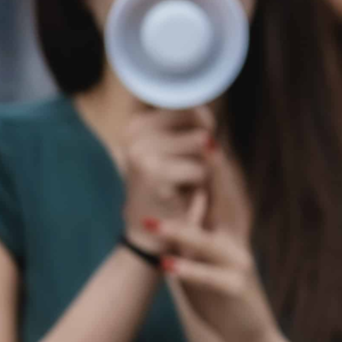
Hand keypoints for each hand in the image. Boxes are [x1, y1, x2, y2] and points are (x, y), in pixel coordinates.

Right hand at [120, 106, 212, 248]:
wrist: (148, 232)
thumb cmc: (172, 187)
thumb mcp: (182, 150)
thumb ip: (195, 126)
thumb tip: (207, 129)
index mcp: (138, 123)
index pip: (192, 109)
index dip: (205, 132)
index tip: (188, 154)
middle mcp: (134, 132)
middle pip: (201, 127)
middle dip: (205, 153)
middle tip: (182, 173)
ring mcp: (141, 151)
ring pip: (203, 145)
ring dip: (204, 168)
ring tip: (182, 183)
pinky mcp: (153, 173)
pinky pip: (201, 170)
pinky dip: (200, 185)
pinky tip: (179, 196)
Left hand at [156, 149, 289, 341]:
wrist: (251, 333)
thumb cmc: (222, 291)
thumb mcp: (206, 254)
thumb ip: (195, 227)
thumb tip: (174, 198)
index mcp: (230, 231)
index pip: (223, 191)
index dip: (215, 163)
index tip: (203, 133)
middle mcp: (237, 242)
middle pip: (228, 203)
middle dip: (215, 175)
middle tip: (202, 147)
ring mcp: (238, 266)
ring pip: (211, 244)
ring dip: (183, 232)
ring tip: (153, 223)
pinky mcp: (234, 291)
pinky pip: (210, 279)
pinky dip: (189, 272)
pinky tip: (168, 265)